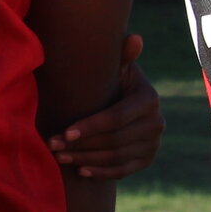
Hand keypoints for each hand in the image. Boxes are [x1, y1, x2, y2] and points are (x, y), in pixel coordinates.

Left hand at [48, 34, 162, 178]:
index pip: (116, 118)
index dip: (90, 126)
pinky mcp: (147, 159)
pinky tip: (80, 172)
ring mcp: (154, 144)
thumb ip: (122, 54)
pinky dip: (101, 173)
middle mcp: (156, 123)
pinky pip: (123, 171)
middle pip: (114, 141)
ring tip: (59, 157)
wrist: (125, 101)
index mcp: (149, 98)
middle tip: (53, 145)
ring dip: (85, 159)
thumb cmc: (113, 79)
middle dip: (81, 145)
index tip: (65, 132)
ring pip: (116, 157)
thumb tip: (134, 38)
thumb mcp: (117, 66)